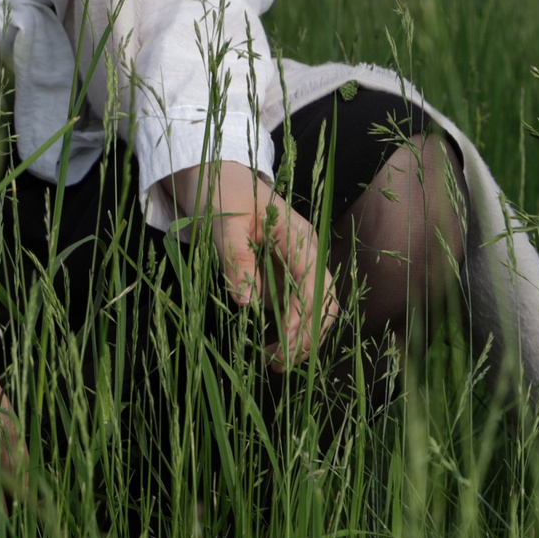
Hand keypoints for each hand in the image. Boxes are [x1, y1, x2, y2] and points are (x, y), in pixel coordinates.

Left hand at [167, 160, 337, 368]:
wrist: (215, 174)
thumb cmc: (221, 192)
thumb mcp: (223, 222)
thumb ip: (235, 259)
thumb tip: (246, 301)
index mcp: (299, 238)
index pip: (314, 286)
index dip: (304, 320)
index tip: (283, 346)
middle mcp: (306, 253)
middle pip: (323, 302)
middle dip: (308, 336)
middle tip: (278, 363)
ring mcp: (296, 264)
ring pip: (314, 308)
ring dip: (301, 337)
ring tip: (274, 361)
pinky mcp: (283, 273)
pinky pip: (295, 306)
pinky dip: (289, 329)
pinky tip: (271, 347)